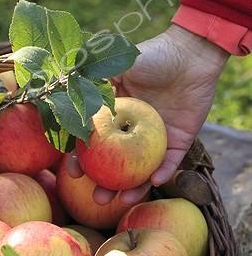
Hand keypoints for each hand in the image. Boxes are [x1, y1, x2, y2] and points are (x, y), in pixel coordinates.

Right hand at [67, 24, 228, 204]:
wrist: (191, 55)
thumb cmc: (153, 57)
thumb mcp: (119, 67)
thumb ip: (94, 82)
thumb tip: (64, 97)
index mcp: (116, 117)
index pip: (95, 144)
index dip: (83, 160)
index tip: (74, 173)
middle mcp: (134, 132)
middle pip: (117, 165)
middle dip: (106, 184)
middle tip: (98, 199)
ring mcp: (156, 139)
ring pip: (143, 170)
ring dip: (133, 188)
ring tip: (123, 201)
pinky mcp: (180, 141)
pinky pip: (172, 162)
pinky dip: (164, 172)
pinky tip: (154, 181)